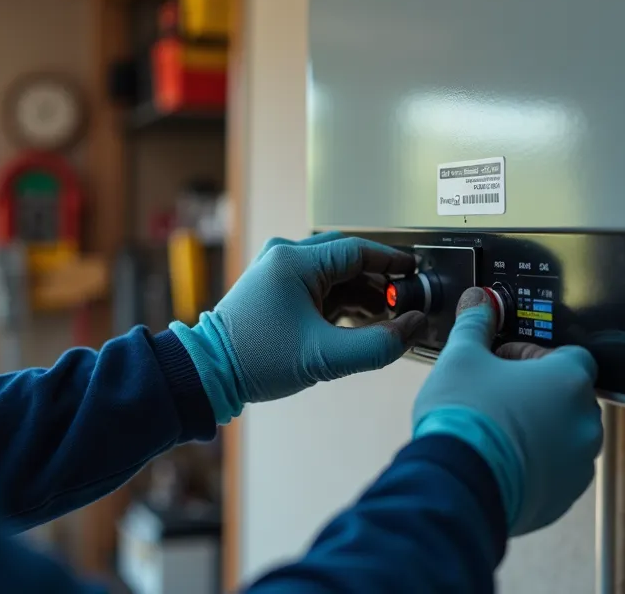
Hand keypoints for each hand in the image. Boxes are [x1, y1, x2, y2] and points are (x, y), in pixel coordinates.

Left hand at [172, 232, 426, 422]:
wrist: (210, 373)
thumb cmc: (256, 361)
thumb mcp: (326, 357)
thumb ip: (379, 345)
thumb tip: (415, 326)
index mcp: (294, 261)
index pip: (357, 250)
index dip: (391, 262)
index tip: (414, 270)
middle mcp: (284, 257)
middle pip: (346, 257)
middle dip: (377, 278)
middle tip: (403, 297)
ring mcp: (276, 270)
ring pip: (333, 271)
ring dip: (359, 290)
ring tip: (384, 315)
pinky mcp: (274, 287)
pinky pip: (318, 283)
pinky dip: (340, 298)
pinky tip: (357, 320)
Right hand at [412, 287, 602, 535]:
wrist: (457, 484)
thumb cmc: (465, 416)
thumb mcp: (462, 357)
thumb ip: (476, 323)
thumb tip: (478, 301)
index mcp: (569, 380)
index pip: (569, 355)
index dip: (534, 356)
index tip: (503, 363)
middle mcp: (585, 421)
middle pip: (567, 396)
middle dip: (535, 393)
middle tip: (495, 395)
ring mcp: (578, 463)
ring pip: (563, 436)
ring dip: (537, 429)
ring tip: (495, 432)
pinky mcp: (563, 497)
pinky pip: (555, 472)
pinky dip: (534, 464)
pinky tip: (499, 461)